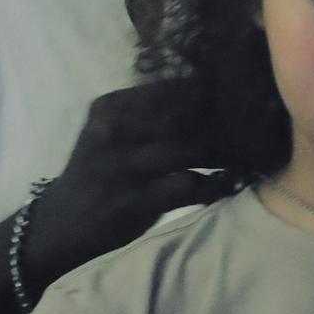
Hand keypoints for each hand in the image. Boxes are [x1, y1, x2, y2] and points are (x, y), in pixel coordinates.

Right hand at [22, 81, 230, 291]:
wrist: (62, 223)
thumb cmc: (98, 173)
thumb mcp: (112, 132)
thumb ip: (150, 114)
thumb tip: (209, 96)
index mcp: (110, 107)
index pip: (172, 89)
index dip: (210, 95)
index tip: (237, 101)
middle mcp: (113, 130)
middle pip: (186, 115)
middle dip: (223, 122)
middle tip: (251, 130)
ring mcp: (123, 165)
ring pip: (192, 147)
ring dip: (224, 153)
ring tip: (243, 156)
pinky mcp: (135, 200)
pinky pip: (190, 186)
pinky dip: (213, 185)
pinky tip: (223, 185)